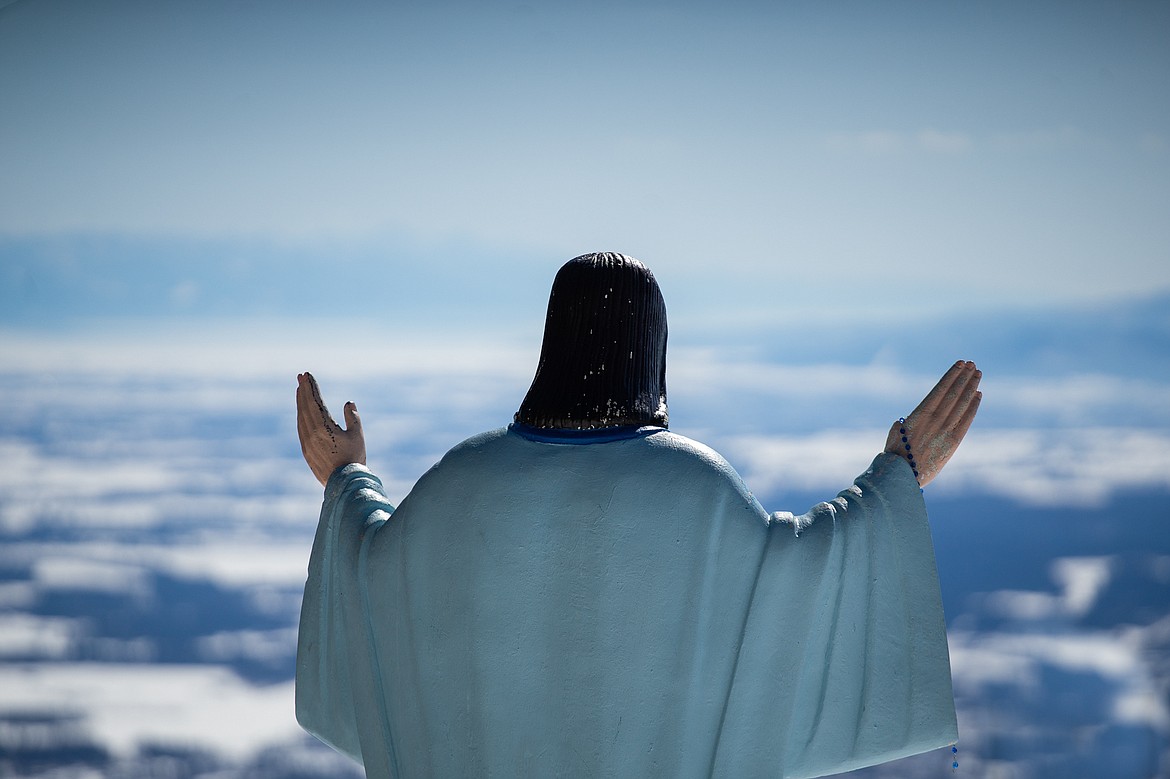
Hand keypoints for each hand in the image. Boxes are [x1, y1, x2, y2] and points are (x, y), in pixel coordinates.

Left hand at [296, 372, 365, 485]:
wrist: (344, 484)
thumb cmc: (354, 458)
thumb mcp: (358, 435)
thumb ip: (352, 417)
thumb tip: (348, 403)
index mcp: (324, 427)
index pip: (315, 402)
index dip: (311, 387)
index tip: (307, 375)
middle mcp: (311, 434)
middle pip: (305, 407)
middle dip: (303, 390)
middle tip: (301, 376)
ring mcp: (306, 443)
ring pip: (301, 417)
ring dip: (300, 402)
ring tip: (300, 390)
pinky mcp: (306, 450)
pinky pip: (301, 428)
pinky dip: (301, 415)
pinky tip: (302, 411)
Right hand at [885, 360, 981, 487]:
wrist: (902, 478)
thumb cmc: (895, 456)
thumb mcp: (895, 433)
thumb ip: (906, 422)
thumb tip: (907, 418)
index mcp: (919, 415)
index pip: (940, 389)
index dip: (951, 375)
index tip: (960, 364)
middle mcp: (935, 420)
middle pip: (954, 393)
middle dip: (964, 377)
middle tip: (972, 364)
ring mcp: (945, 431)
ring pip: (962, 404)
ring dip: (971, 387)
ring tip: (977, 374)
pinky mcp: (953, 444)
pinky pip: (967, 421)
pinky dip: (973, 407)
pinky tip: (978, 395)